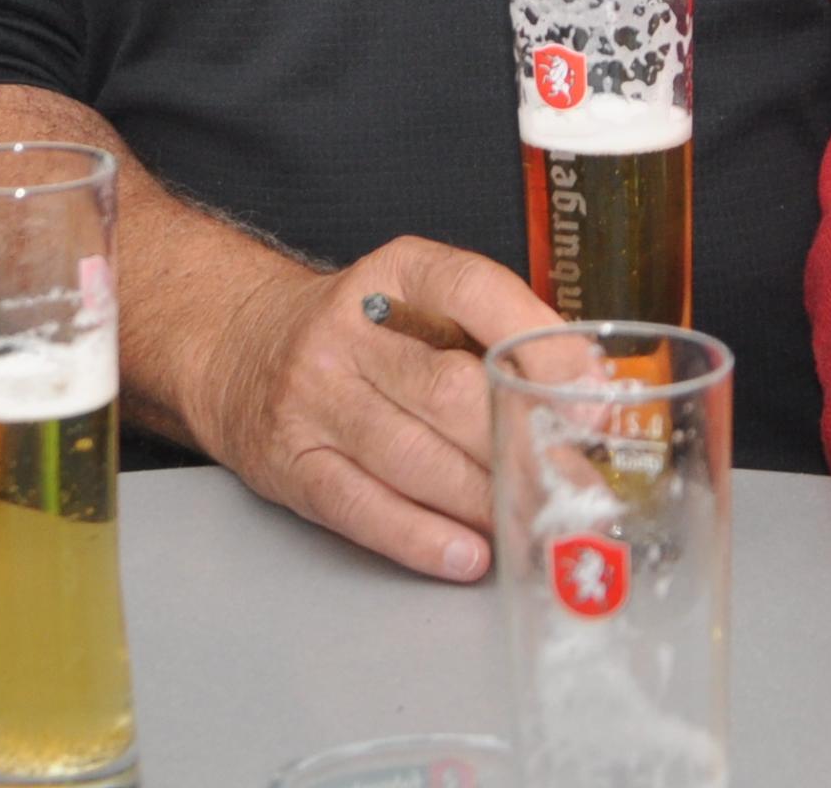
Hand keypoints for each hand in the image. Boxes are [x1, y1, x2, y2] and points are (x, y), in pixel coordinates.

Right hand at [184, 237, 559, 582]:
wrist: (238, 347)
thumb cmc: (360, 335)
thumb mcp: (419, 303)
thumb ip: (496, 335)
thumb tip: (586, 395)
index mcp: (395, 275)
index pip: (474, 292)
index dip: (541, 347)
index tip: (591, 401)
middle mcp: (347, 331)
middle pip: (450, 392)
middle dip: (523, 448)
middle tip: (574, 487)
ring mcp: (313, 398)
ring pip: (413, 458)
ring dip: (485, 502)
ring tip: (535, 525)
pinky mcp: (291, 463)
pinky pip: (362, 507)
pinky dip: (422, 538)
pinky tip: (467, 554)